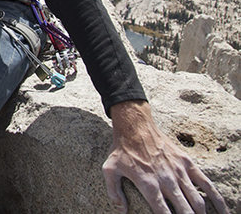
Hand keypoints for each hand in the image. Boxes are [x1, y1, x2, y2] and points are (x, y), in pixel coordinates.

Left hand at [103, 100, 228, 213]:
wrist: (136, 127)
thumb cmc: (122, 150)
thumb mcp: (109, 169)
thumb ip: (114, 192)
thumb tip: (121, 210)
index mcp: (148, 185)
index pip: (163, 212)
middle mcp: (166, 180)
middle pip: (184, 210)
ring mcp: (179, 172)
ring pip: (197, 201)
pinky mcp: (188, 164)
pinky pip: (207, 184)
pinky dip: (217, 200)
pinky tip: (223, 212)